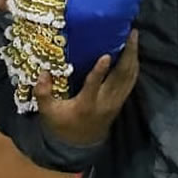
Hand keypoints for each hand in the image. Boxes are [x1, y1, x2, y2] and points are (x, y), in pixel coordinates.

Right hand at [34, 31, 139, 149]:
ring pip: (129, 77)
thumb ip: (43, 93)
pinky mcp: (120, 100)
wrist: (81, 144)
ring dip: (133, 57)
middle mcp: (105, 102)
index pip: (93, 86)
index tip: (105, 55)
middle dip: (127, 55)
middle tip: (131, 33)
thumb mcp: (49, 112)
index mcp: (86, 104)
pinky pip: (131, 81)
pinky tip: (133, 52)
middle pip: (120, 78)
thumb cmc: (63, 124)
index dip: (99, 72)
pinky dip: (134, 66)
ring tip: (134, 36)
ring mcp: (115, 102)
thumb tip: (43, 73)